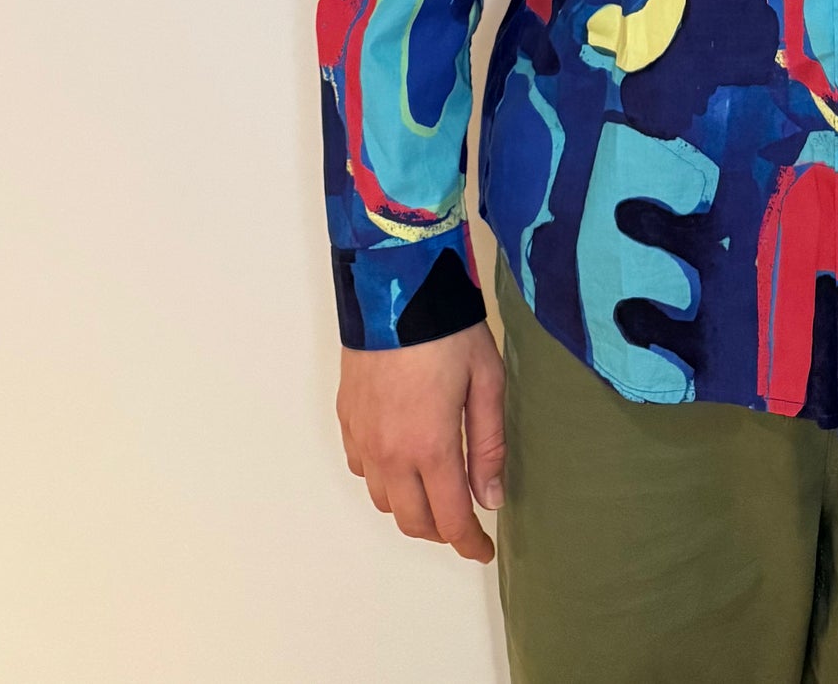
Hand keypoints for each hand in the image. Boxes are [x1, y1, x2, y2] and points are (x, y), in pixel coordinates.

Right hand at [336, 323, 505, 562]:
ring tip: (435, 490)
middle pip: (412, 521)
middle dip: (441, 531)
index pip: (450, 518)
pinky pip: (361, 469)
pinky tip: (402, 460)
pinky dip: (382, 478)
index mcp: (429, 447)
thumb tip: (491, 498)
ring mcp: (363, 437)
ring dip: (409, 507)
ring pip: (383, 500)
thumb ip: (489, 446)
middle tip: (464, 521)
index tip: (483, 550)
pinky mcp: (346, 418)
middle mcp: (390, 452)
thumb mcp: (486, 380)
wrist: (393, 286)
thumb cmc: (447, 329)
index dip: (469, 543)